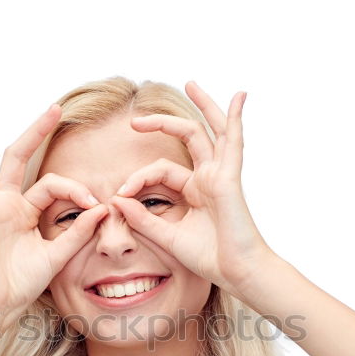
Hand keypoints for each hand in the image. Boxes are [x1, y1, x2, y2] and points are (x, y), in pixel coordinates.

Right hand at [0, 104, 108, 326]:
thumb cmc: (22, 284)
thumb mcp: (57, 255)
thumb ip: (78, 231)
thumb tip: (102, 208)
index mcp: (25, 212)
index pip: (53, 185)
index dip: (76, 190)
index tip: (96, 205)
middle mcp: (5, 203)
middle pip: (20, 157)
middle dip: (37, 131)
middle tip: (57, 108)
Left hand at [108, 81, 274, 297]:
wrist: (236, 273)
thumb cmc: (209, 258)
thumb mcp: (167, 236)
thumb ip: (142, 218)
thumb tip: (116, 199)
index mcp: (196, 191)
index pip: (162, 170)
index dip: (137, 179)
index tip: (119, 196)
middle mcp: (209, 177)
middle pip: (188, 138)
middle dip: (162, 124)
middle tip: (134, 120)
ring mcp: (221, 174)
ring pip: (211, 130)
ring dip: (202, 105)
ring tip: (190, 82)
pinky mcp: (230, 177)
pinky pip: (234, 141)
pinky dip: (236, 117)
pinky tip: (239, 97)